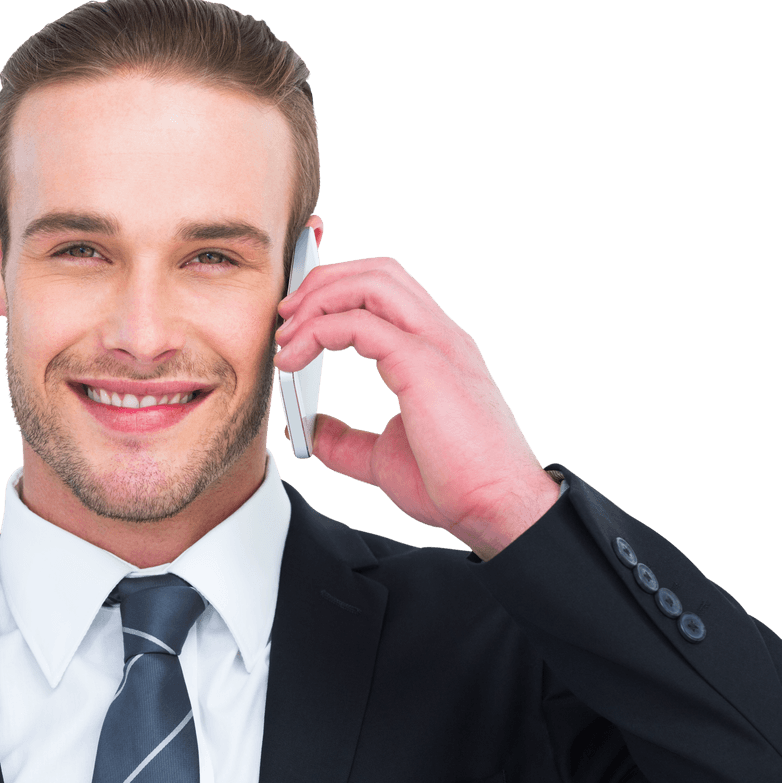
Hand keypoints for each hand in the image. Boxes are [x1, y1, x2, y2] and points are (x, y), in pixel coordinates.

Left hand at [274, 256, 559, 559]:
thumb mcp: (381, 458)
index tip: (296, 322)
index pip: (386, 289)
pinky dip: (319, 331)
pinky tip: (294, 360)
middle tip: (284, 319)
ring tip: (287, 336)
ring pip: (372, 283)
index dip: (337, 291)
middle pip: (378, 272)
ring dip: (319, 299)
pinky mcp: (423, 365)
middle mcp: (439, 336)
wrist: (496, 511)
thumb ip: (344, 439)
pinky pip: (362, 325)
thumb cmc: (454, 484)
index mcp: (435, 349)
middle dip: (323, 282)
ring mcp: (436, 345)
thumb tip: (308, 430)